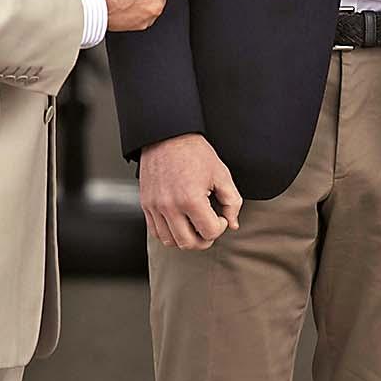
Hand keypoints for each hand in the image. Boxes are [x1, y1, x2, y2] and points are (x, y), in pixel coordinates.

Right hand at [140, 134, 241, 250]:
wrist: (167, 136)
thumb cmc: (194, 153)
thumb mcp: (221, 174)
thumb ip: (232, 202)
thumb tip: (233, 224)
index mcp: (191, 199)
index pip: (209, 232)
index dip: (220, 227)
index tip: (221, 216)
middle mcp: (170, 206)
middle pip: (189, 243)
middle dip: (205, 239)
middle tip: (210, 226)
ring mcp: (155, 207)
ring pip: (171, 241)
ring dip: (186, 239)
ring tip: (195, 226)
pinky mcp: (146, 205)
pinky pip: (156, 232)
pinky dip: (169, 234)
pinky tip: (180, 223)